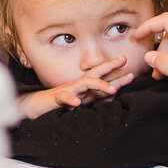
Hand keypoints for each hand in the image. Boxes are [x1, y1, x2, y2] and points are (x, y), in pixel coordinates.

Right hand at [18, 57, 134, 118]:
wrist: (35, 108)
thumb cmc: (60, 105)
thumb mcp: (81, 103)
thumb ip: (96, 99)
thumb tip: (114, 96)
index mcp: (84, 88)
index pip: (102, 79)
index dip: (117, 75)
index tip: (132, 73)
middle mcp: (77, 86)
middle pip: (95, 73)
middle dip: (110, 66)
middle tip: (124, 60)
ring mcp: (67, 91)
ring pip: (84, 84)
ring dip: (99, 85)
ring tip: (112, 90)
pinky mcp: (55, 100)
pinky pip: (63, 98)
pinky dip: (70, 100)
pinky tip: (77, 104)